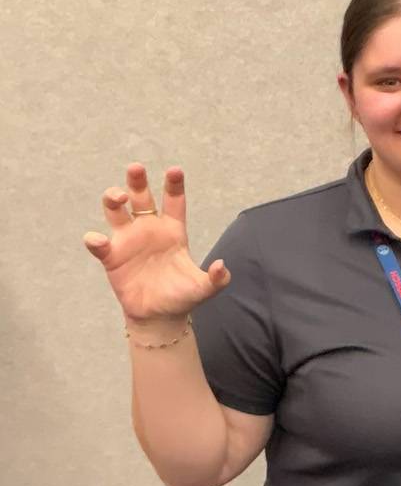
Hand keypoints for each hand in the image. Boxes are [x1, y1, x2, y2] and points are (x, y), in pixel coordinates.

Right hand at [83, 163, 229, 326]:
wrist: (160, 317)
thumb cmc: (181, 297)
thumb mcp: (203, 289)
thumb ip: (216, 279)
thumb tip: (221, 266)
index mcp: (172, 231)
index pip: (174, 202)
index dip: (174, 185)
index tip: (175, 170)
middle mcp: (148, 229)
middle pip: (141, 197)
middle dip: (137, 181)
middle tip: (136, 168)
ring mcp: (128, 240)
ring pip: (115, 209)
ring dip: (113, 198)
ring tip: (119, 197)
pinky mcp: (111, 256)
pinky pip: (98, 243)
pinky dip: (95, 240)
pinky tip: (99, 242)